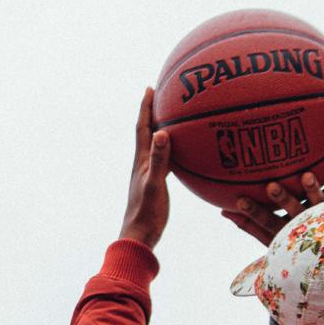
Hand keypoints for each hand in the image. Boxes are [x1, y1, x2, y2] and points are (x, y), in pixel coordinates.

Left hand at [119, 87, 170, 248]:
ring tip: (172, 118)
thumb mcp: (154, 185)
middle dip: (153, 113)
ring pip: (156, 146)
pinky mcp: (156, 186)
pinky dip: (173, 152)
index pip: (142, 128)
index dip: (145, 108)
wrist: (140, 236)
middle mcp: (143, 165)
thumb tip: (162, 133)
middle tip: (161, 95)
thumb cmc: (146, 213)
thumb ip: (159, 160)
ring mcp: (148, 175)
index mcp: (140, 161)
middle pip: (148, 133)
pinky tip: (183, 153)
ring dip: (162, 131)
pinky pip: (166, 161)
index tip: (150, 88)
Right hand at [221, 163, 323, 245]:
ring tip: (307, 175)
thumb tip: (223, 211)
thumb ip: (247, 224)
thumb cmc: (288, 242)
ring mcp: (320, 216)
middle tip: (271, 186)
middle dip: (282, 199)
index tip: (239, 200)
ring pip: (318, 203)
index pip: (265, 222)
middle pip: (293, 212)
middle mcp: (303, 225)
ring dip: (312, 189)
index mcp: (284, 232)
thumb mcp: (267, 237)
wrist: (322, 256)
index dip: (252, 212)